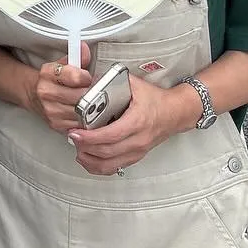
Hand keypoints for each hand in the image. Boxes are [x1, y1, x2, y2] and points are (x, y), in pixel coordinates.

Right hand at [28, 42, 94, 134]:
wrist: (34, 95)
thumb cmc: (52, 79)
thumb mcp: (63, 64)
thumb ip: (77, 57)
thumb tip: (85, 48)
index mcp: (48, 73)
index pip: (75, 76)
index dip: (87, 77)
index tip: (88, 77)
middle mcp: (46, 92)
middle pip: (80, 96)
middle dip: (93, 94)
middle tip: (97, 92)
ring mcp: (50, 111)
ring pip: (81, 112)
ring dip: (92, 108)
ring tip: (94, 103)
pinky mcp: (56, 125)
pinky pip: (79, 125)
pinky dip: (87, 120)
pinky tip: (88, 114)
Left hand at [69, 74, 191, 174]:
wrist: (176, 113)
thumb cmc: (155, 99)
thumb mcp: (135, 84)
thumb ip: (112, 81)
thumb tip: (90, 80)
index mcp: (136, 122)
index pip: (110, 135)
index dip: (90, 137)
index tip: (75, 132)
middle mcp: (138, 140)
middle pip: (107, 152)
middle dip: (85, 147)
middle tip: (71, 138)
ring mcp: (138, 151)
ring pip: (110, 164)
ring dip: (90, 160)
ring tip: (77, 149)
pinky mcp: (136, 156)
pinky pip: (115, 167)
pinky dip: (99, 167)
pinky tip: (88, 159)